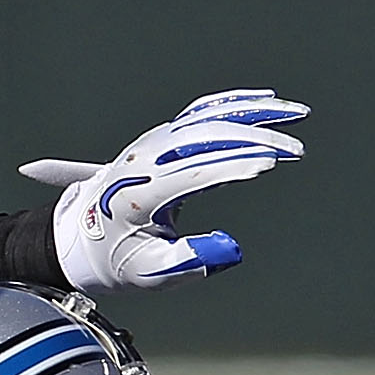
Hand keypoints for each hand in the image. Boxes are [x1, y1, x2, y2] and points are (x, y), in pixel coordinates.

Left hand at [20, 89, 308, 292]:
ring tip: (294, 112)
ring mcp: (152, 144)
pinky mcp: (162, 140)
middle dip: (253, 137)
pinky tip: (266, 101)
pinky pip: (200, 114)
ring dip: (251, 112)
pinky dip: (234, 104)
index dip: (232, 164)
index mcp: (139, 191)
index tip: (270, 162)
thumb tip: (231, 250)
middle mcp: (145, 159)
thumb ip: (188, 262)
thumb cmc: (115, 259)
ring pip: (206, 116)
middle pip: (205, 135)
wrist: (79, 238)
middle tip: (294, 150)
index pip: (193, 169)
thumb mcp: (149, 273)